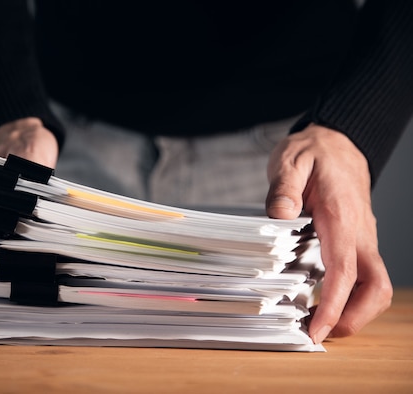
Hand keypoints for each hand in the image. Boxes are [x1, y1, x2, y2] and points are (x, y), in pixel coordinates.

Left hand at [266, 124, 391, 343]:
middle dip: (354, 317)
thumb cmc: (314, 152)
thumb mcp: (291, 160)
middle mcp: (359, 232)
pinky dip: (350, 296)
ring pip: (375, 285)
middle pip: (376, 287)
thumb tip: (279, 216)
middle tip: (320, 333)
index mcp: (342, 216)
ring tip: (319, 323)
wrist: (338, 142)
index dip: (334, 303)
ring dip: (355, 310)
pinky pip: (364, 276)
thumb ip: (284, 188)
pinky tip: (322, 300)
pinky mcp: (357, 241)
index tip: (319, 328)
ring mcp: (362, 239)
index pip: (345, 269)